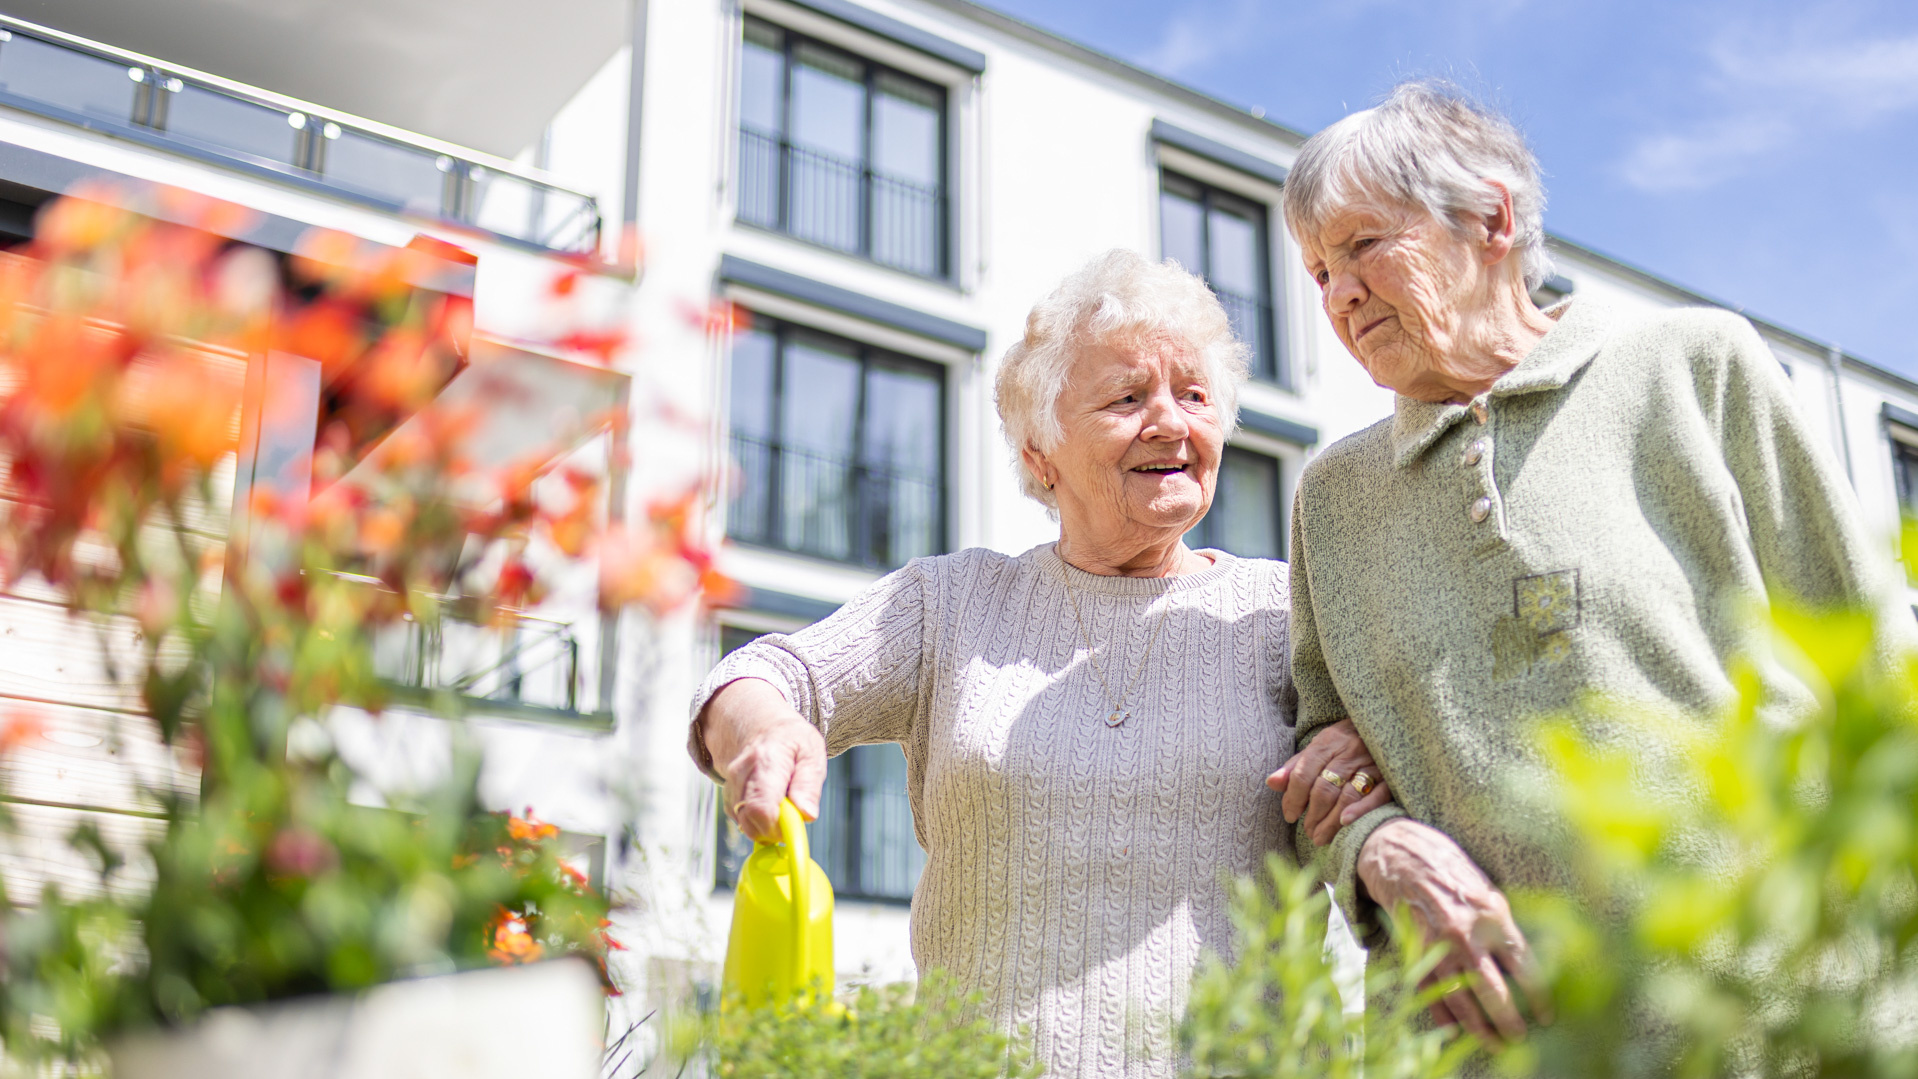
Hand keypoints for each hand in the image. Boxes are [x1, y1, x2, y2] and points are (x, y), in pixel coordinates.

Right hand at [698, 678, 826, 842]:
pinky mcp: (727, 796)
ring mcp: (730, 785)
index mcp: (766, 761)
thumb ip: (810, 784)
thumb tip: (807, 815)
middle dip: (774, 829)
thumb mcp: (811, 752)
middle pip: (750, 821)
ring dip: (766, 824)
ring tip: (782, 802)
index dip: (778, 827)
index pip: (762, 809)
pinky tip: (769, 802)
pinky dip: (757, 820)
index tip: (794, 823)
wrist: (760, 724)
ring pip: (745, 824)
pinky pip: (742, 821)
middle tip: (791, 814)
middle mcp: (741, 774)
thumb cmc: (791, 739)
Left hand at [1267, 718, 1394, 846]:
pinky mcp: (1390, 777)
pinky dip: (1360, 811)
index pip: (1304, 773)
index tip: (1289, 815)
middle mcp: (1349, 750)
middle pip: (1324, 788)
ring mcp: (1372, 763)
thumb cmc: (1345, 743)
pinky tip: (1345, 823)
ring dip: (1331, 821)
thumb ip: (1295, 766)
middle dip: (1313, 814)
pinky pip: (1376, 796)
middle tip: (1308, 832)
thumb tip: (1271, 782)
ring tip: (1319, 837)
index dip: (1293, 798)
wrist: (1386, 727)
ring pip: (1347, 796)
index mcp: (1328, 741)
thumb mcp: (1318, 748)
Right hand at [1356, 818, 1551, 1048]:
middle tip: (1520, 1039)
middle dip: (1509, 1021)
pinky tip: (1455, 1031)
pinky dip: (1443, 1015)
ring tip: (1494, 1044)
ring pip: (1461, 999)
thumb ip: (1504, 929)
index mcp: (1492, 916)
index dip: (1538, 996)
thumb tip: (1524, 966)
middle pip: (1494, 992)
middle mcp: (1466, 935)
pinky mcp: (1414, 951)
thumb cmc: (1453, 873)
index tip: (1547, 1017)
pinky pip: (1430, 992)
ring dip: (1480, 1028)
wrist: (1403, 857)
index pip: (1523, 966)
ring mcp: (1437, 946)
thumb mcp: (1488, 893)